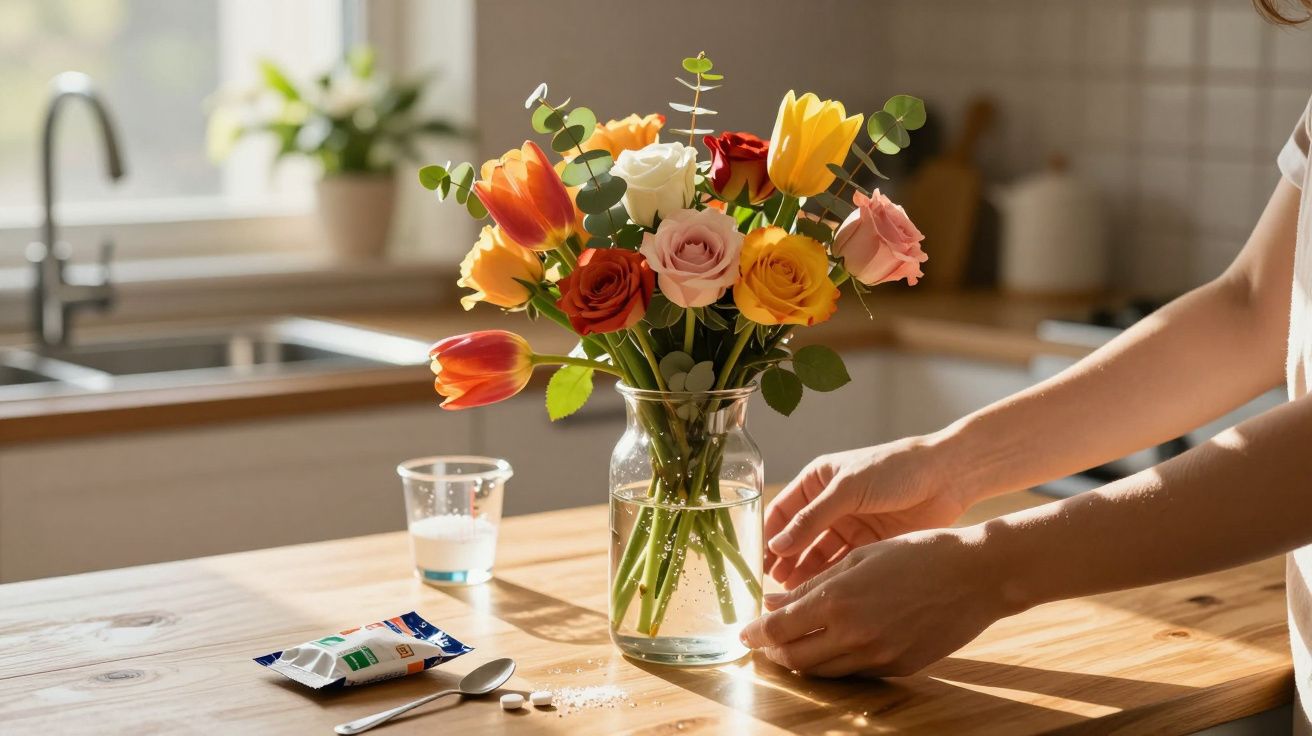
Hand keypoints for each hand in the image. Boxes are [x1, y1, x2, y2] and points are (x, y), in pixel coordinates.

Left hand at [742, 528, 1015, 677]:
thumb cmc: (918, 553)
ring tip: (796, 642)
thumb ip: (813, 584)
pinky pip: (854, 672)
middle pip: (795, 658)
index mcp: (838, 599)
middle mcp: (853, 634)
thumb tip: (773, 600)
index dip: (756, 632)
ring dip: (802, 659)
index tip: (745, 631)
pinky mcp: (897, 667)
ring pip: (822, 671)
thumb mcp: (859, 558)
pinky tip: (835, 642)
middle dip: (774, 651)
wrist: (977, 575)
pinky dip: (835, 661)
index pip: (779, 628)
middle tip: (766, 639)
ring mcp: (877, 656)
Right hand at [765, 436, 969, 589]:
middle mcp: (828, 505)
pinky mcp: (869, 545)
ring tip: (792, 597)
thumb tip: (777, 547)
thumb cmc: (893, 469)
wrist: (946, 477)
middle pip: (797, 538)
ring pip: (818, 555)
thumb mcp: (847, 489)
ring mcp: (849, 526)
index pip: (781, 513)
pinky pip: (842, 565)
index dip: (768, 537)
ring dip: (805, 574)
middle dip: (785, 562)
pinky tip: (819, 595)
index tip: (756, 565)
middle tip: (772, 589)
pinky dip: (830, 579)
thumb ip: (812, 519)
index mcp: (817, 482)